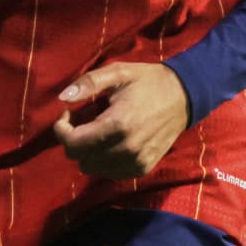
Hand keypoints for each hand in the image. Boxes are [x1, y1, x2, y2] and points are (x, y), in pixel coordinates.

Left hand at [51, 61, 192, 179]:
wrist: (184, 97)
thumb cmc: (148, 82)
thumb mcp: (118, 72)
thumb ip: (89, 83)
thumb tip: (63, 98)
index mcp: (117, 125)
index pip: (73, 144)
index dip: (61, 130)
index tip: (67, 114)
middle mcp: (126, 149)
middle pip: (80, 159)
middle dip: (74, 140)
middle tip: (82, 121)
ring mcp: (135, 162)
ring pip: (92, 169)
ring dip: (88, 151)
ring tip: (98, 131)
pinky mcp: (142, 168)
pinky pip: (110, 173)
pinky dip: (104, 160)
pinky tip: (112, 141)